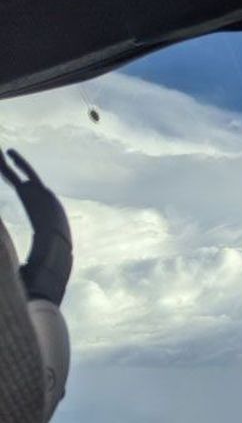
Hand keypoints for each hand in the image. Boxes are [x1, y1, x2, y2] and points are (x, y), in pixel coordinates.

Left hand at [0, 148, 71, 303]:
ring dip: (9, 164)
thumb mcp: (30, 261)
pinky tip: (6, 152)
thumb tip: (20, 271)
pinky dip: (17, 164)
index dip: (15, 182)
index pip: (26, 194)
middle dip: (10, 170)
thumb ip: (24, 261)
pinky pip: (26, 176)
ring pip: (23, 177)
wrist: (55, 262)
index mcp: (42, 217)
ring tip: (0, 151)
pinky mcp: (40, 196)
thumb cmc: (42, 269)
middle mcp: (45, 205)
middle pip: (23, 183)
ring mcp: (44, 199)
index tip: (7, 171)